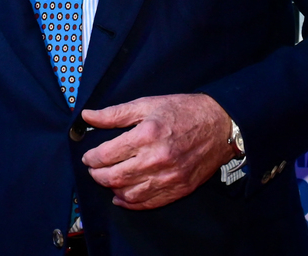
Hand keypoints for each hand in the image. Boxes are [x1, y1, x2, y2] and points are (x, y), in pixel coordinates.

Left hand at [80, 94, 235, 209]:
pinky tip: (122, 196)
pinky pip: (149, 203)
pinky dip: (131, 203)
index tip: (88, 157)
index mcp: (147, 135)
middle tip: (93, 169)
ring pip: (129, 193)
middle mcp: (157, 159)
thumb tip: (87, 116)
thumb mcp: (147, 104)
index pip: (107, 154)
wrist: (220, 124)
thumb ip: (114, 114)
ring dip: (112, 189)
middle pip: (115, 177)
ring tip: (107, 180)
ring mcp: (170, 177)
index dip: (92, 158)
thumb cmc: (183, 111)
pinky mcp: (179, 188)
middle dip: (97, 175)